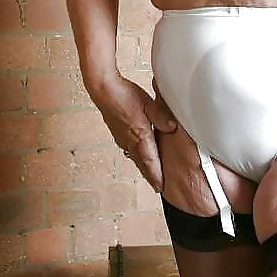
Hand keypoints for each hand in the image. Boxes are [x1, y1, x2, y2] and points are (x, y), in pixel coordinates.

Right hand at [92, 73, 176, 191]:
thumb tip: (172, 128)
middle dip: (149, 175)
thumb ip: (161, 116)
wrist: (103, 90)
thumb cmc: (124, 95)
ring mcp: (122, 137)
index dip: (156, 175)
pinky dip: (135, 155)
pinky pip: (128, 148)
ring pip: (134, 156)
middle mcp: (129, 141)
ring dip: (142, 166)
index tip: (160, 187)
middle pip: (141, 163)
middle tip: (157, 186)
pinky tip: (137, 153)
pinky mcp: (117, 131)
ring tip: (149, 173)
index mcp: (140, 136)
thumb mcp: (148, 103)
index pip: (150, 161)